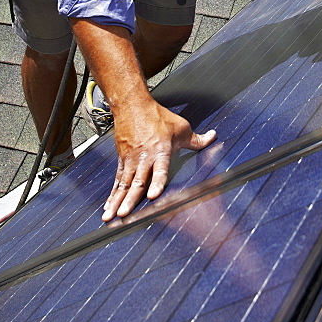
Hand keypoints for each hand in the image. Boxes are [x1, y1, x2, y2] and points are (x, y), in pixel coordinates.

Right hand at [102, 99, 215, 221]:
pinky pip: (117, 180)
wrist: (132, 104)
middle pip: (137, 181)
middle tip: (125, 214)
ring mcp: (131, 160)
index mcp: (160, 150)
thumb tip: (213, 138)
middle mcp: (144, 157)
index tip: (153, 196)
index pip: (160, 169)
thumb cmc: (157, 116)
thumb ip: (197, 139)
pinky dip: (112, 195)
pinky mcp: (122, 160)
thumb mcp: (181, 127)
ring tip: (109, 217)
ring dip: (117, 201)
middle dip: (130, 199)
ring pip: (123, 184)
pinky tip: (108, 207)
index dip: (157, 182)